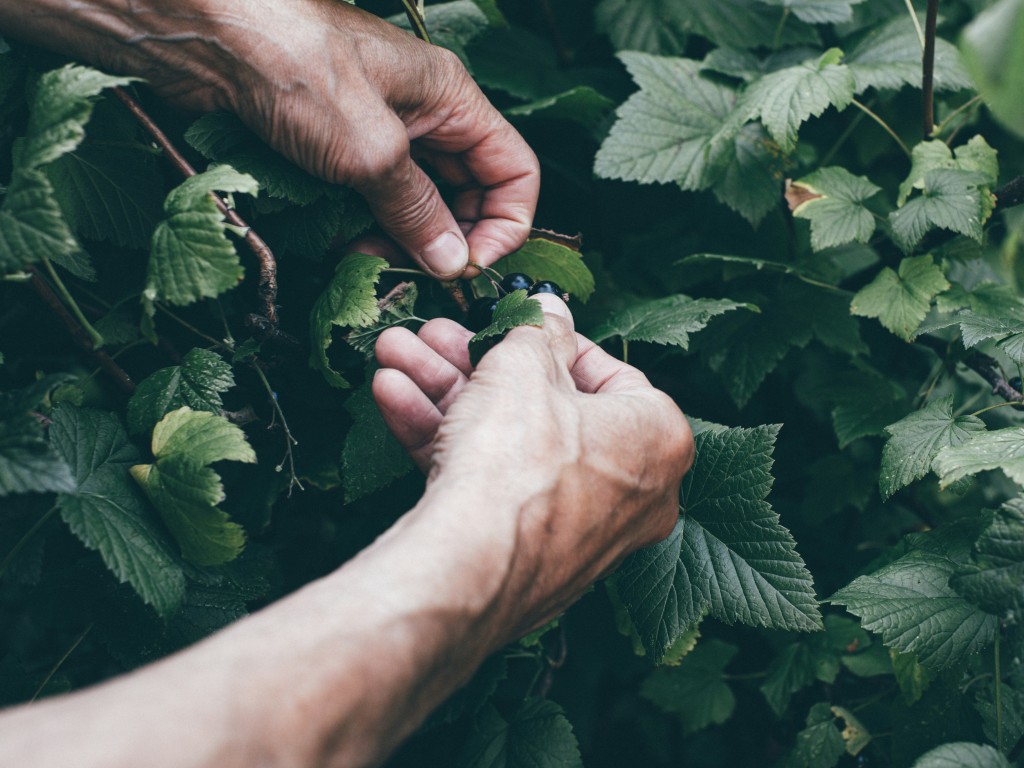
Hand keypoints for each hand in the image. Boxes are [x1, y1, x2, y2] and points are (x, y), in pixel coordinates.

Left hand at [1, 0, 538, 277]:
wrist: (203, 35)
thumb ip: (417, 208)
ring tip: (370, 259)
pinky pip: (374, 200)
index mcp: (451, 98)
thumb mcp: (369, 148)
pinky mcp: (339, 148)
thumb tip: (451, 260)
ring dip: (404, 240)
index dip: (505, 223)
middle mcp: (425, 115)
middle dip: (449, 239)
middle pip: (469, 192)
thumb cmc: (292, 65)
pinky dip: (368, 229)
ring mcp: (381, 132)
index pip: (514, 170)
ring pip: (419, 202)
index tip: (470, 265)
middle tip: (415, 272)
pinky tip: (344, 245)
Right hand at [372, 295, 694, 640]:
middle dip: (476, 364)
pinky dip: (445, 442)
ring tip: (396, 355)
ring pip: (507, 444)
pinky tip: (393, 398)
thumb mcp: (524, 365)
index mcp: (657, 438)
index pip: (611, 374)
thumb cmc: (518, 458)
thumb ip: (538, 330)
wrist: (471, 565)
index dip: (552, 341)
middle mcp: (631, 491)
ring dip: (446, 394)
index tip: (514, 325)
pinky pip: (491, 484)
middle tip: (436, 335)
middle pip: (545, 408)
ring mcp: (578, 530)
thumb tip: (549, 312)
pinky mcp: (527, 555)